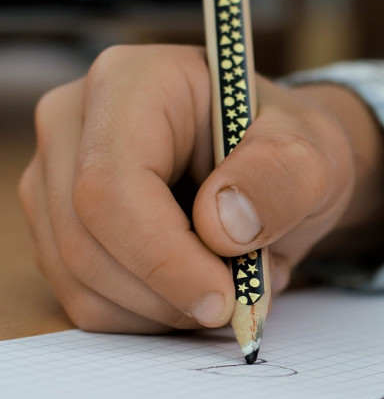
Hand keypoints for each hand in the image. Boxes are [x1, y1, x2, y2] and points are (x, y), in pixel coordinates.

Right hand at [18, 45, 383, 332]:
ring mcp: (55, 179)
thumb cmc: (289, 155)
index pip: (112, 185)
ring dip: (164, 309)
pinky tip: (194, 286)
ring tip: (228, 281)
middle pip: (87, 241)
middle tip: (239, 299)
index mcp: (132, 83)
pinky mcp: (59, 230)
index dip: (164, 258)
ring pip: (81, 281)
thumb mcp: (313, 158)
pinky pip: (87, 302)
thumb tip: (220, 227)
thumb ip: (280, 180)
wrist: (276, 172)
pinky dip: (149, 316)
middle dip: (169, 292)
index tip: (224, 298)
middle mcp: (75, 124)